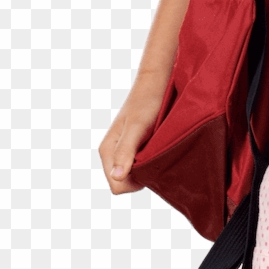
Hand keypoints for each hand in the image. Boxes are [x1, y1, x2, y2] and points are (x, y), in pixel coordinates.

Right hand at [98, 78, 164, 194]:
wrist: (156, 82)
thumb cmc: (147, 102)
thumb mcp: (137, 126)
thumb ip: (126, 150)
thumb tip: (117, 176)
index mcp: (108, 151)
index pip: (117, 185)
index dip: (136, 182)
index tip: (152, 164)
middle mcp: (113, 153)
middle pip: (125, 182)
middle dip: (142, 176)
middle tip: (158, 154)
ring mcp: (124, 150)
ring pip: (134, 175)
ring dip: (149, 168)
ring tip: (159, 148)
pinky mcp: (135, 146)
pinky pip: (141, 164)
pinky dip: (152, 160)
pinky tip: (160, 146)